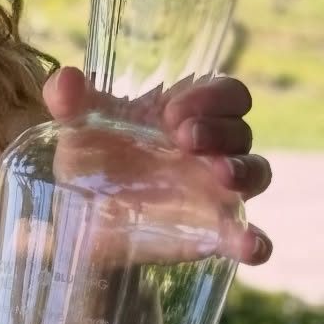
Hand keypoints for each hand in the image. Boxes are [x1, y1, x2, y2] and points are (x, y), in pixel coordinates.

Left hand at [41, 66, 272, 265]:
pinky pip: (249, 235)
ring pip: (256, 173)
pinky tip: (248, 244)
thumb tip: (67, 78)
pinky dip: (255, 240)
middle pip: (241, 130)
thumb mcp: (75, 128)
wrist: (81, 219)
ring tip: (219, 174)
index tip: (171, 111)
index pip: (227, 94)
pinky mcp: (212, 232)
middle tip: (185, 139)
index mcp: (186, 116)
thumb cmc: (92, 160)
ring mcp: (216, 192)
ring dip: (244, 171)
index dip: (211, 97)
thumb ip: (67, 99)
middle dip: (220, 130)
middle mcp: (210, 150)